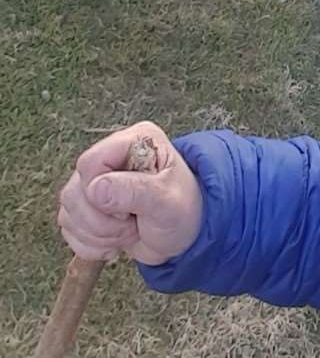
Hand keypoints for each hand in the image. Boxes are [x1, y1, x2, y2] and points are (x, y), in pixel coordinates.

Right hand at [57, 122, 203, 265]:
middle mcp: (111, 157)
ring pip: (68, 212)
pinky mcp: (87, 207)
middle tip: (131, 225)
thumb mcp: (167, 200)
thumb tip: (96, 189)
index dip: (101, 192)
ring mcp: (96, 182)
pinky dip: (90, 244)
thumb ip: (135, 191)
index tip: (127, 209)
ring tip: (128, 232)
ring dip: (97, 235)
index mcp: (133, 141)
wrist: (184, 235)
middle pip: (74, 191)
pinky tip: (115, 243)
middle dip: (101, 221)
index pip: (90, 163)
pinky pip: (68, 229)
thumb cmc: (184, 209)